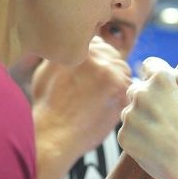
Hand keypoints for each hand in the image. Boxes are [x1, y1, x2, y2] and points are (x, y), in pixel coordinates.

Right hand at [32, 36, 130, 164]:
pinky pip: (130, 86)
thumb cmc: (47, 107)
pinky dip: (123, 96)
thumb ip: (65, 54)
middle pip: (113, 55)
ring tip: (101, 100)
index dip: (96, 62)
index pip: (98, 45)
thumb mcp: (47, 70)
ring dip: (117, 82)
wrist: (53, 134)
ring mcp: (108, 70)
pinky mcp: (120, 88)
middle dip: (108, 70)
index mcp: (75, 47)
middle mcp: (93, 53)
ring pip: (123, 69)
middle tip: (97, 90)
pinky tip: (107, 107)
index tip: (91, 77)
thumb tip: (77, 47)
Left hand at [119, 57, 177, 178]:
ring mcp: (130, 114)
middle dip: (146, 100)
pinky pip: (128, 133)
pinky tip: (155, 147)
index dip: (156, 76)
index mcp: (161, 78)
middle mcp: (142, 91)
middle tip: (162, 117)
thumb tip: (158, 84)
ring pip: (131, 112)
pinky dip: (138, 139)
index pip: (150, 65)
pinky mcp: (124, 135)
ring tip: (161, 135)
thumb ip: (174, 88)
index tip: (162, 88)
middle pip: (137, 89)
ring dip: (141, 120)